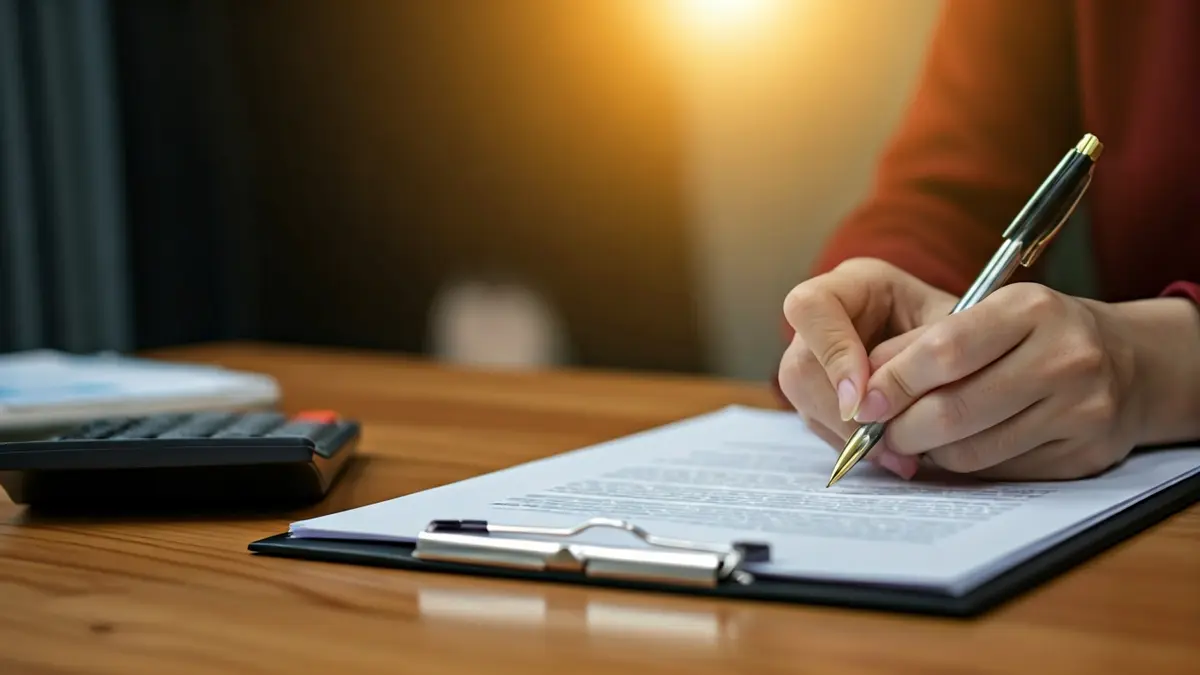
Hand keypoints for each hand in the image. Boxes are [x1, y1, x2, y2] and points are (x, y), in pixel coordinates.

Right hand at [777, 258, 957, 478]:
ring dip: (848, 435)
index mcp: (855, 284)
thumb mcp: (956, 330)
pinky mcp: (822, 392)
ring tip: (899, 456)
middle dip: (840, 411)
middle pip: (800, 366)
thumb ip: (918, 357)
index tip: (860, 399)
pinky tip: (893, 456)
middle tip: (884, 438)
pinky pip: (820, 424)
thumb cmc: (970, 329)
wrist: (976, 349)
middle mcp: (826, 318)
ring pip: (804, 401)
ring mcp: (817, 356)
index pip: (812, 307)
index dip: (831, 353)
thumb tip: (871, 403)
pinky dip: (855, 445)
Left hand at [854, 284, 1199, 479]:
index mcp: (1030, 308)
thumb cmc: (1034, 335)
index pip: (943, 350)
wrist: (1125, 363)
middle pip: (953, 410)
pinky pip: (997, 472)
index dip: (893, 381)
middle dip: (901, 428)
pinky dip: (964, 465)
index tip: (864, 401)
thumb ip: (921, 343)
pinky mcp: (1082, 454)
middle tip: (879, 431)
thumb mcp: (986, 315)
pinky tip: (959, 447)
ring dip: (928, 451)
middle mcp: (1064, 356)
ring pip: (971, 450)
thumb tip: (863, 387)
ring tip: (914, 437)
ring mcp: (1080, 409)